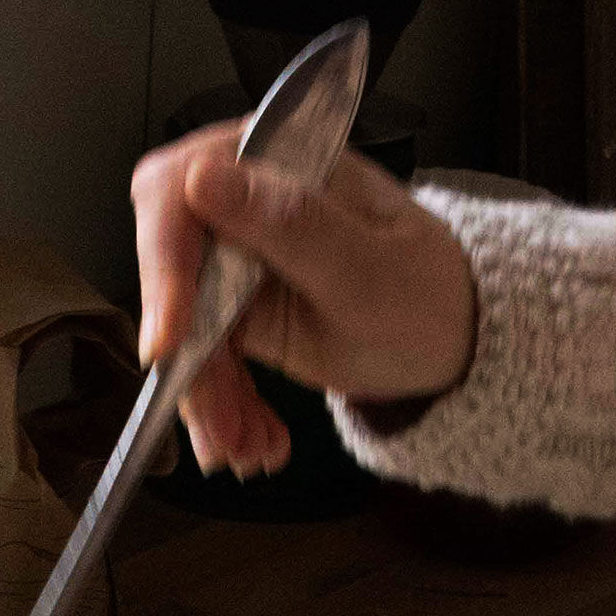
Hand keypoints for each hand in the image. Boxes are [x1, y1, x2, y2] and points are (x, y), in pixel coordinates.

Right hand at [129, 123, 475, 477]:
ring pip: (183, 334)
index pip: (179, 194)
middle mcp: (243, 206)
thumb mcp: (364, 267)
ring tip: (246, 451)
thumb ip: (288, 223)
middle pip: (171, 276)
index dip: (163, 265)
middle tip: (216, 422)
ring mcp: (235, 264)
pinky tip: (255, 442)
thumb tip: (200, 179)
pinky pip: (204, 365)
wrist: (451, 341)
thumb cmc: (426, 293)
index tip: (171, 341)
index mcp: (276, 164)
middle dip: (189, 358)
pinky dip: (223, 410)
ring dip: (207, 401)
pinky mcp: (233, 314)